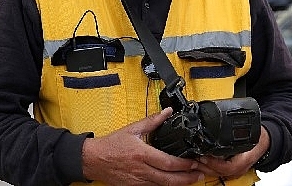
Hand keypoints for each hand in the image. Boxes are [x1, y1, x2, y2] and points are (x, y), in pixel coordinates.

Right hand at [81, 108, 203, 184]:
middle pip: (168, 179)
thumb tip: (168, 112)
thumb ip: (152, 121)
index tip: (194, 162)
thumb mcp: (132, 129)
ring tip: (192, 180)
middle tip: (199, 174)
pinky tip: (173, 183)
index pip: (168, 162)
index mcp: (141, 154)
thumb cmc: (111, 145)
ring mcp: (137, 181)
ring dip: (179, 184)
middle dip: (186, 178)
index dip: (184, 165)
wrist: (92, 159)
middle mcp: (140, 170)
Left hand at [196, 126, 269, 180]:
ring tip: (194, 159)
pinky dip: (209, 167)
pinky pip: (219, 172)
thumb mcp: (250, 131)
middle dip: (205, 166)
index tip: (203, 156)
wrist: (266, 142)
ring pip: (218, 174)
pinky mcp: (232, 171)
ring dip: (205, 167)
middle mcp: (240, 168)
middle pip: (220, 172)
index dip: (214, 163)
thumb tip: (224, 122)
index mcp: (245, 159)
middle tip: (193, 157)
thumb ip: (239, 130)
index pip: (228, 167)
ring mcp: (236, 171)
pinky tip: (202, 162)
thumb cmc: (259, 136)